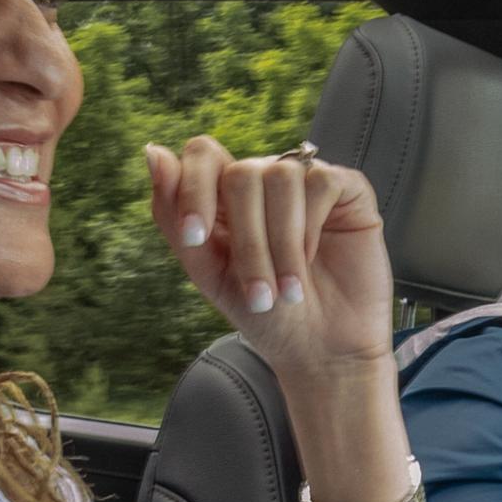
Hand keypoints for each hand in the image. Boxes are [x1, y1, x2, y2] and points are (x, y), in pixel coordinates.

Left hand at [148, 136, 394, 388]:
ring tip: (288, 289)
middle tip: (260, 293)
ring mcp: (307, 182)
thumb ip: (174, 215)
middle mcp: (267, 182)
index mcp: (228, 197)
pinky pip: (321, 182)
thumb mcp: (209, 273)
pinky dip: (312, 226)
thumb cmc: (268, 315)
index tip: (195, 238)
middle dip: (247, 240)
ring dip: (281, 242)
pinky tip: (315, 256)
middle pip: (240, 175)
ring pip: (281, 177)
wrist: (323, 351)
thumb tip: (154, 151)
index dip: (192, 188)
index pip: (203, 155)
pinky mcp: (347, 190)